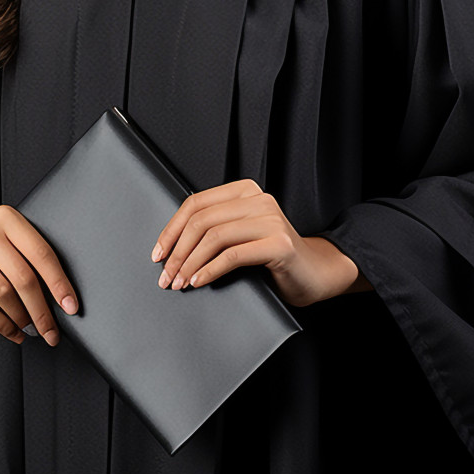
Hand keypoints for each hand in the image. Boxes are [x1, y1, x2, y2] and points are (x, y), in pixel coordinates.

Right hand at [0, 205, 80, 346]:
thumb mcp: (6, 234)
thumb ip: (28, 254)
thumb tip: (60, 296)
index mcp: (7, 217)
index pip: (40, 253)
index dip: (58, 283)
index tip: (71, 306)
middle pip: (22, 277)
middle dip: (41, 310)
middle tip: (51, 331)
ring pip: (2, 293)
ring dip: (21, 319)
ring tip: (31, 330)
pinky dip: (1, 324)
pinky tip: (12, 331)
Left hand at [149, 179, 364, 307]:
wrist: (316, 273)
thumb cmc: (272, 257)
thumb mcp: (241, 236)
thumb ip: (216, 229)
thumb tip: (170, 247)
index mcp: (244, 191)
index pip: (196, 203)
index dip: (171, 229)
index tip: (158, 254)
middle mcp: (258, 199)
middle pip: (202, 220)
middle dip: (177, 251)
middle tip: (166, 276)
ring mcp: (271, 219)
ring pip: (215, 236)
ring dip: (190, 263)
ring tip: (180, 283)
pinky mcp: (279, 243)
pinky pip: (233, 255)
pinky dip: (210, 270)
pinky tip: (199, 282)